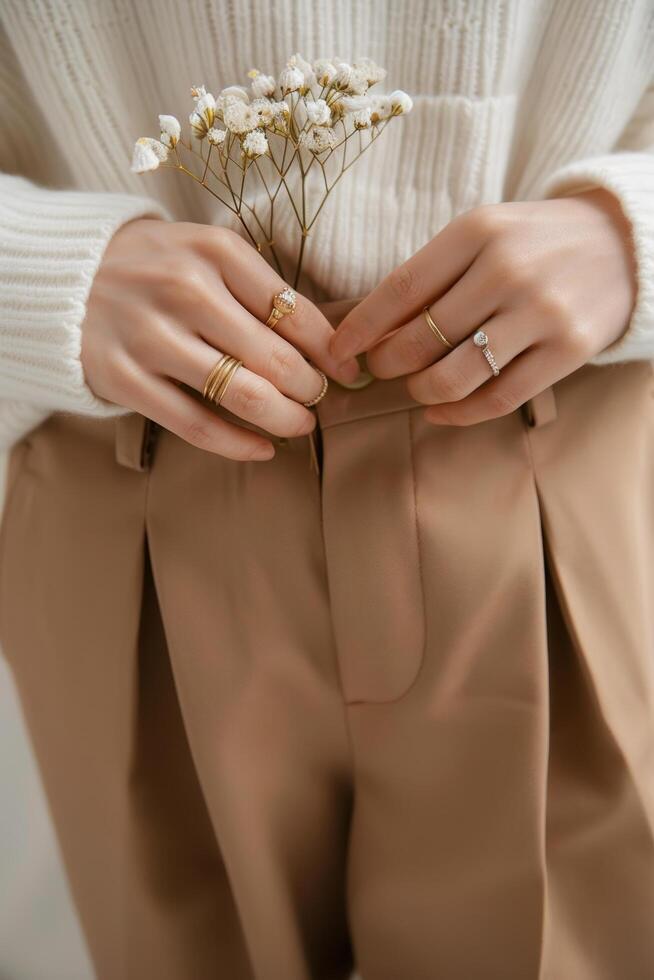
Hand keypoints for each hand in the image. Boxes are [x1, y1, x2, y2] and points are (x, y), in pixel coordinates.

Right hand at [81, 219, 360, 459]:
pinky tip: (262, 448)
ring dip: (285, 419)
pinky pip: (196, 425)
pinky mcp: (124, 378)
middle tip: (320, 398)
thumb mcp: (207, 254)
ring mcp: (150, 336)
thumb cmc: (156, 268)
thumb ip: (259, 290)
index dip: (331, 350)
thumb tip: (328, 344)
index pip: (294, 311)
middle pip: (275, 358)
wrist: (67, 279)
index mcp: (215, 251)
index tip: (349, 371)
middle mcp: (184, 289)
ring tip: (300, 424)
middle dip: (311, 389)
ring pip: (243, 395)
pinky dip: (239, 445)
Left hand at [329, 190, 636, 424]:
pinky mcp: (569, 349)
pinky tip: (439, 410)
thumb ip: (433, 274)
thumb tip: (370, 329)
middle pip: (420, 338)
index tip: (336, 350)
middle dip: (386, 364)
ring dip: (421, 390)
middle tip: (378, 369)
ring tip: (415, 386)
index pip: (400, 289)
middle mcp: (508, 270)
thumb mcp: (483, 234)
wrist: (623, 244)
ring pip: (455, 375)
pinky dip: (459, 412)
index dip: (360, 328)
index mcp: (478, 232)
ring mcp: (541, 312)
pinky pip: (499, 397)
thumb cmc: (534, 242)